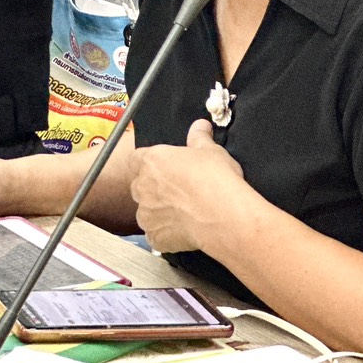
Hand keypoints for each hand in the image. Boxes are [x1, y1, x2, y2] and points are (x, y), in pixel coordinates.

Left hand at [130, 119, 248, 253]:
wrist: (223, 216)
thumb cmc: (217, 182)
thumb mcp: (211, 151)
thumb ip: (200, 137)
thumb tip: (200, 126)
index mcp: (151, 160)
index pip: (138, 159)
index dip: (151, 164)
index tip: (164, 169)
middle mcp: (143, 185)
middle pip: (140, 185)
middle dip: (154, 188)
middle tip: (177, 192)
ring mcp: (146, 213)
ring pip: (145, 211)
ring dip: (158, 212)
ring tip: (182, 214)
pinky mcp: (154, 236)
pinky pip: (154, 235)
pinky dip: (164, 234)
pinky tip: (182, 231)